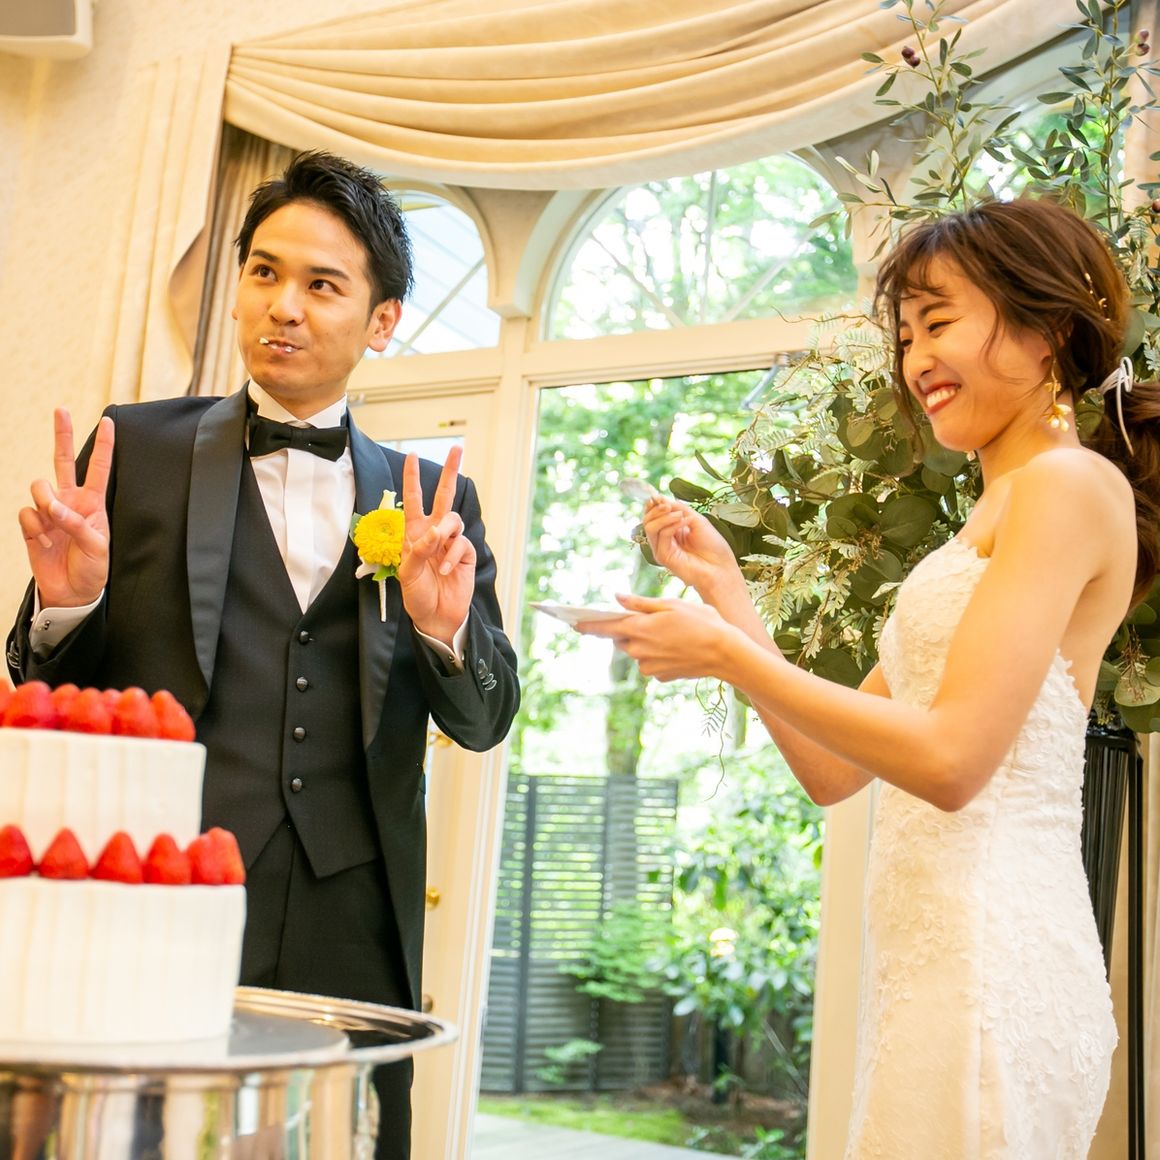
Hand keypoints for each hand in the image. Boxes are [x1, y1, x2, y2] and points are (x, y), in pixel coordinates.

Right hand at [18, 409, 112, 607]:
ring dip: (45, 502)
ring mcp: (49, 511)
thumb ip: (76, 524)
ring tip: (53, 523)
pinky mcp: (32, 524)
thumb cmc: (92, 568)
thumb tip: (51, 506)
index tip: (109, 421)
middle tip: (61, 410)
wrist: (72, 592)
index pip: (98, 469)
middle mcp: (70, 501)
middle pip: (63, 461)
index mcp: (92, 503)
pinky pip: (27, 513)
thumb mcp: (96, 547)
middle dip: (62, 434)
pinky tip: (44, 540)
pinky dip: (35, 527)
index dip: (104, 446)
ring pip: (39, 487)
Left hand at [397, 445, 476, 643]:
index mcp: (414, 533)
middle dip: (450, 472)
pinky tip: (446, 572)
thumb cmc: (417, 596)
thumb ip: (418, 550)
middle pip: (444, 496)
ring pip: (454, 519)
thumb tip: (436, 531)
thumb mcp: (407, 574)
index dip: (412, 478)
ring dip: (446, 534)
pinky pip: (462, 544)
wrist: (436, 617)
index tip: (413, 456)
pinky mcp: (466, 555)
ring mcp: (451, 543)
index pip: (413, 500)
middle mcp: (434, 533)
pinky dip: (452, 557)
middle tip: (456, 448)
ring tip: (439, 557)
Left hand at [576, 593, 741, 681]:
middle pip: (621, 640)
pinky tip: (677, 647)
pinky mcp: (660, 676)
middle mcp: (639, 650)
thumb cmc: (701, 622)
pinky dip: (657, 655)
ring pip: (636, 652)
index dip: (587, 625)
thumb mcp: (671, 605)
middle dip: (628, 630)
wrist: (725, 653)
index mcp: (639, 629)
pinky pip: (650, 663)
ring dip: (644, 643)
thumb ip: (641, 604)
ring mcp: (649, 666)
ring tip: (670, 634)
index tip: (573, 623)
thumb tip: (617, 598)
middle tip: (647, 621)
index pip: (604, 627)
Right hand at [642, 497, 740, 594]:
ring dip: (664, 516)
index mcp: (670, 530)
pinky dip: (672, 525)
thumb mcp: (695, 519)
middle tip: (668, 505)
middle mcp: (663, 540)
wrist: (720, 567)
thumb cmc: (712, 545)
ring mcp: (662, 549)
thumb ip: (677, 508)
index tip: (657, 496)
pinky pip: (662, 535)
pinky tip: (685, 522)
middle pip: (647, 520)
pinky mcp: (663, 557)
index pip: (652, 515)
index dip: (652, 505)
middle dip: (656, 509)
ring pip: (649, 527)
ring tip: (681, 514)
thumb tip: (658, 497)